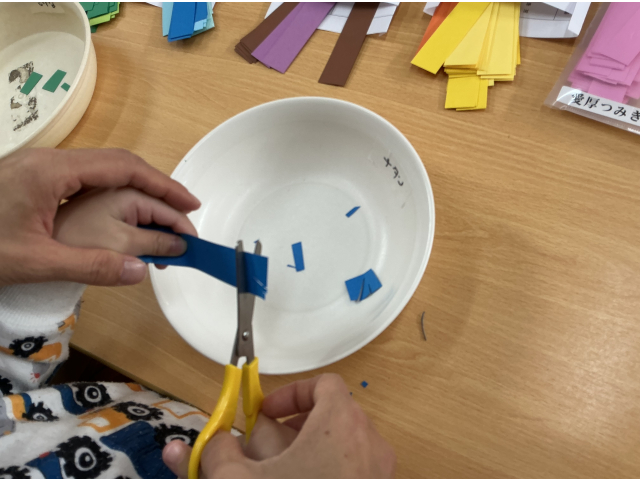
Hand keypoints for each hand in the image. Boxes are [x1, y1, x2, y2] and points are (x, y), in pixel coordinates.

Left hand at [0, 148, 199, 285]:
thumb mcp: (35, 262)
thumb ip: (92, 265)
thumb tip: (142, 270)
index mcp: (53, 171)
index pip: (124, 167)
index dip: (163, 184)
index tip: (191, 203)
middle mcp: (49, 160)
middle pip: (117, 162)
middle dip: (156, 184)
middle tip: (184, 209)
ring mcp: (39, 166)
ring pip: (101, 168)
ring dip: (135, 187)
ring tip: (161, 211)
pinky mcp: (32, 178)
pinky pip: (84, 177)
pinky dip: (113, 192)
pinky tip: (121, 210)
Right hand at [162, 374, 395, 477]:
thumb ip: (218, 452)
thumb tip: (209, 441)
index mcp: (341, 424)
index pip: (324, 384)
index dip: (291, 393)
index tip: (266, 412)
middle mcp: (368, 444)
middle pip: (332, 416)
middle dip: (293, 428)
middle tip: (266, 447)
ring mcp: (377, 472)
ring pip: (343, 446)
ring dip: (308, 453)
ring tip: (279, 472)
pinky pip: (353, 470)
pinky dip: (326, 472)